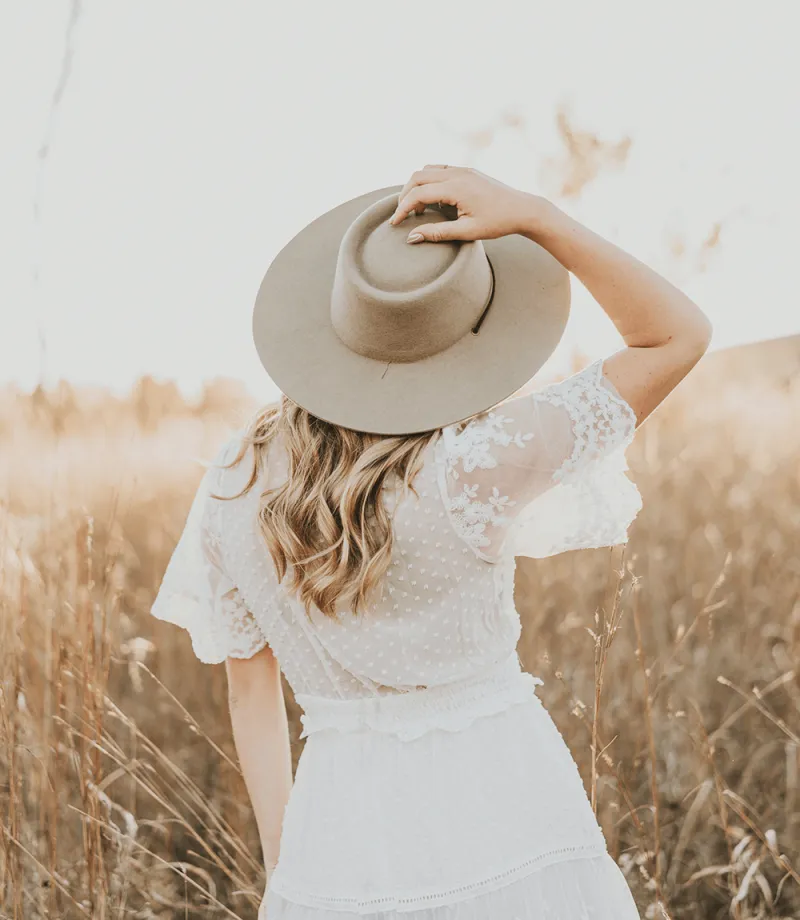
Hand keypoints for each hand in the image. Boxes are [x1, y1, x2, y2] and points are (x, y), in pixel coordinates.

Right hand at [388, 165, 540, 242]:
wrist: (523, 209)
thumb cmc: (498, 223)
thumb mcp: (467, 232)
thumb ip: (438, 233)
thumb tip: (412, 238)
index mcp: (456, 188)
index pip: (418, 194)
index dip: (403, 209)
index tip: (395, 223)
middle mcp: (457, 173)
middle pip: (417, 176)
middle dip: (404, 195)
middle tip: (401, 215)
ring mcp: (462, 169)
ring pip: (427, 169)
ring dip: (416, 186)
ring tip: (416, 208)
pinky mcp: (467, 170)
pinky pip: (439, 169)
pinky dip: (428, 180)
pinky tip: (431, 198)